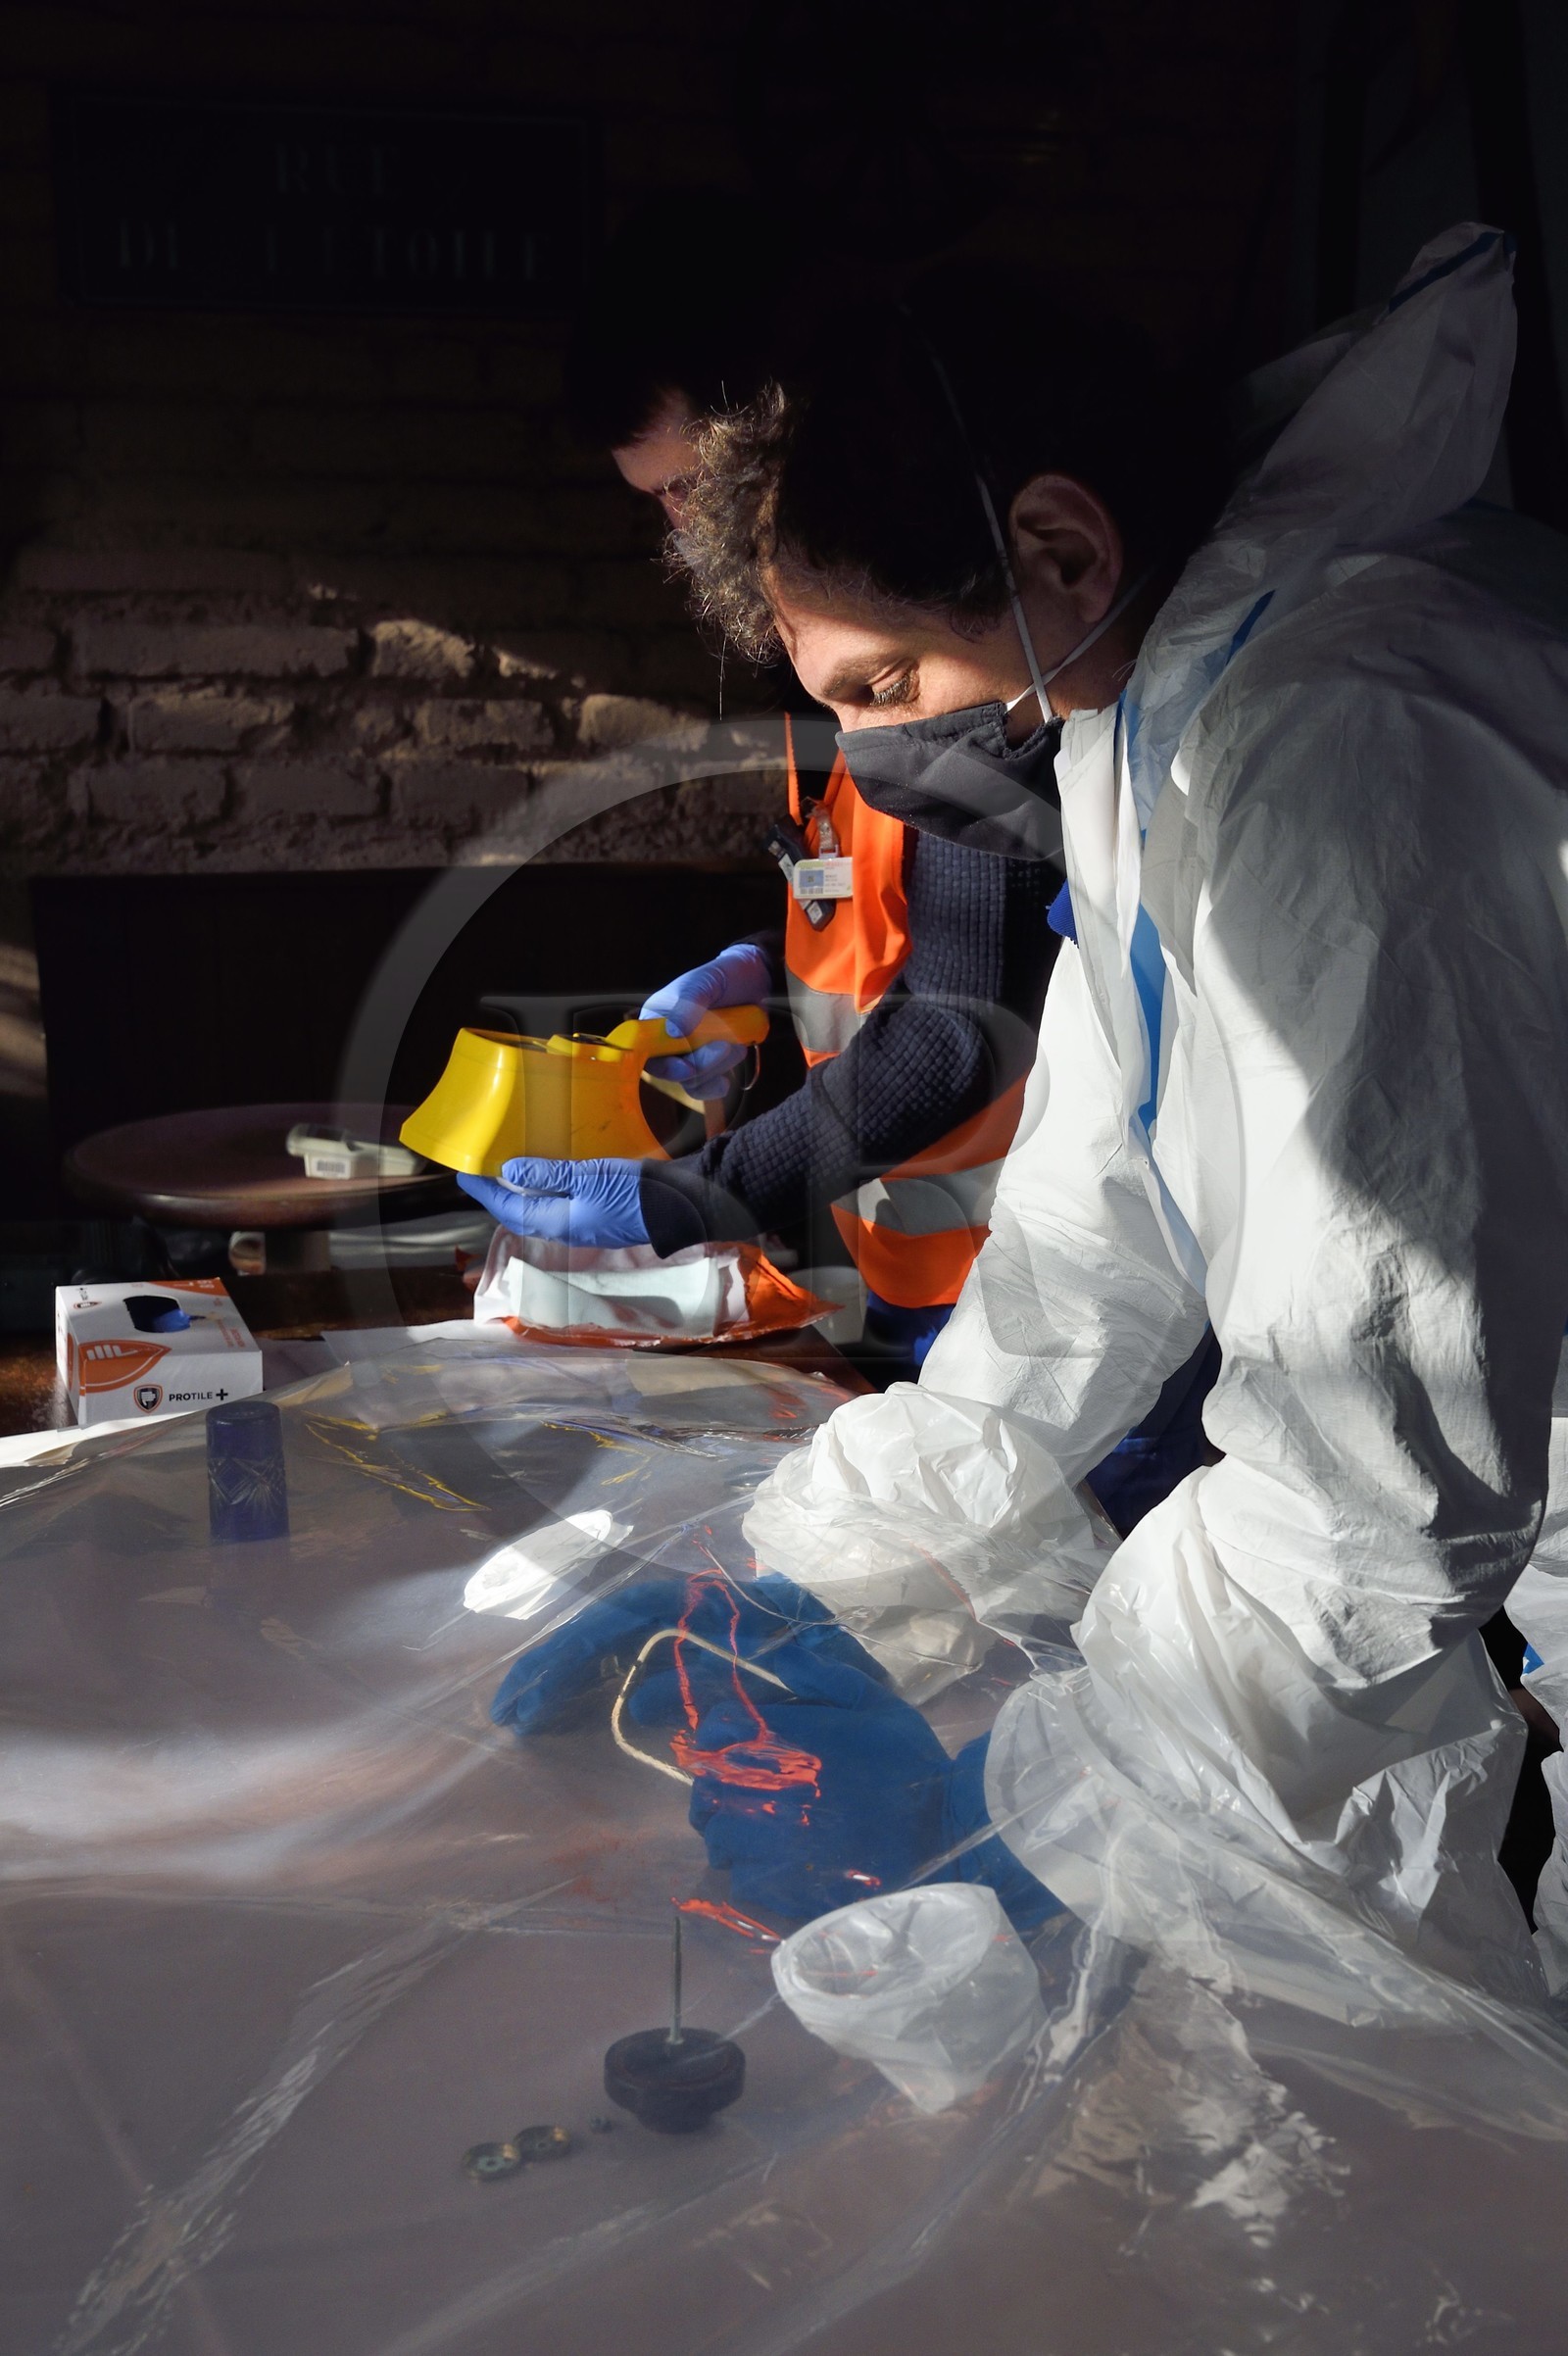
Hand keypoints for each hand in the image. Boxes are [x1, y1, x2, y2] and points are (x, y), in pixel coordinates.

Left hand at [457, 1156, 646, 1247]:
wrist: (678, 1206)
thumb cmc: (633, 1192)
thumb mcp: (587, 1176)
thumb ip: (548, 1174)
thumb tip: (509, 1171)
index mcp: (557, 1223)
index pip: (508, 1209)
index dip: (485, 1192)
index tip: (465, 1174)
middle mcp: (565, 1229)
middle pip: (521, 1213)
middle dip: (499, 1195)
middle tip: (483, 1171)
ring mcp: (582, 1224)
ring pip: (540, 1210)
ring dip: (522, 1192)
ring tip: (509, 1169)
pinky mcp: (597, 1216)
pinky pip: (560, 1204)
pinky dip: (545, 1190)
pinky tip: (547, 1173)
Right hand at [489, 1570, 879, 1735]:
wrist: (943, 1810)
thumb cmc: (890, 1773)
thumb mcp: (822, 1721)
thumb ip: (741, 1703)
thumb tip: (650, 1700)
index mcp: (764, 1616)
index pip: (651, 1608)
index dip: (583, 1645)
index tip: (536, 1694)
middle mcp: (745, 1622)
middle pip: (633, 1624)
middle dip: (566, 1661)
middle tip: (510, 1710)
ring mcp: (741, 1658)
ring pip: (639, 1650)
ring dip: (581, 1677)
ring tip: (528, 1715)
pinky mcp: (742, 1695)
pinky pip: (660, 1683)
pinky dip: (612, 1696)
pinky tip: (576, 1722)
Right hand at [641, 942, 771, 1098]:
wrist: (752, 981)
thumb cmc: (721, 976)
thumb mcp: (702, 984)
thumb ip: (687, 1005)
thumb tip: (672, 1032)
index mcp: (656, 1019)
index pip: (644, 1050)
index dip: (662, 1064)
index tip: (686, 1066)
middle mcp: (667, 1040)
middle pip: (672, 1071)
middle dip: (701, 1064)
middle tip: (725, 1046)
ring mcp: (687, 1054)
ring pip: (693, 1080)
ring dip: (717, 1068)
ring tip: (737, 1044)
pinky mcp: (707, 1064)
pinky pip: (705, 1086)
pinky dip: (716, 1086)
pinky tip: (727, 1080)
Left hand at [684, 1650, 955, 1919]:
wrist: (940, 1831)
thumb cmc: (907, 1762)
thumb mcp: (872, 1701)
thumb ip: (819, 1676)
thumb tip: (775, 1655)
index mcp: (778, 1735)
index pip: (714, 1727)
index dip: (720, 1737)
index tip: (738, 1748)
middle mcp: (759, 1783)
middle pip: (705, 1784)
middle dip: (722, 1788)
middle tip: (752, 1794)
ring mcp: (763, 1837)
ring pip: (717, 1833)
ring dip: (733, 1833)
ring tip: (766, 1834)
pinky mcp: (776, 1884)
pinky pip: (739, 1878)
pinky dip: (753, 1873)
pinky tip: (784, 1867)